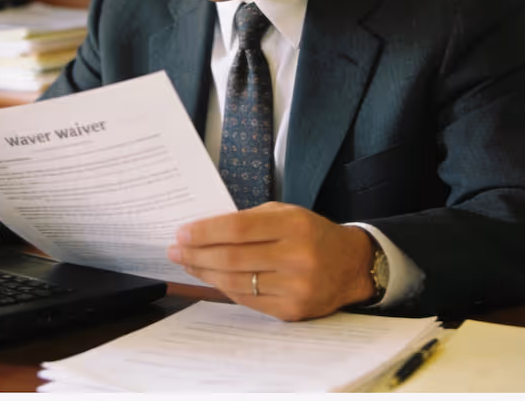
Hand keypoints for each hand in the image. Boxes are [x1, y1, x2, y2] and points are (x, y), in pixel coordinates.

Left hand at [167, 202, 375, 320]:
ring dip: (204, 272)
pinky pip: (247, 300)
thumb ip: (250, 220)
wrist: (350, 265)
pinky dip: (224, 287)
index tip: (182, 232)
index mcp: (294, 225)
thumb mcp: (286, 213)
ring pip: (236, 282)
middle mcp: (296, 257)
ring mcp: (295, 288)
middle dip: (197, 253)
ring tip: (186, 262)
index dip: (205, 231)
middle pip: (232, 257)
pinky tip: (210, 277)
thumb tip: (204, 231)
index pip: (238, 228)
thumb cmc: (311, 233)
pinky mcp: (292, 311)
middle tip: (175, 249)